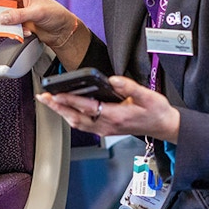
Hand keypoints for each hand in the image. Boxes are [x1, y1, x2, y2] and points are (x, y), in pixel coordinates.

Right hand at [0, 0, 81, 47]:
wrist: (61, 29)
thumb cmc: (54, 13)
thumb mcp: (37, 13)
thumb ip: (18, 15)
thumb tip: (1, 18)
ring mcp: (12, 9)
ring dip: (1, 23)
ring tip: (11, 26)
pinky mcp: (13, 21)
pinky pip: (4, 26)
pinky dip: (10, 30)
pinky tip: (24, 31)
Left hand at [37, 75, 180, 141]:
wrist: (164, 127)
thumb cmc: (157, 112)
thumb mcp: (149, 96)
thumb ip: (130, 86)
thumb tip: (112, 79)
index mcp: (117, 115)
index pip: (88, 107)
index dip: (70, 100)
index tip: (56, 93)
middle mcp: (108, 125)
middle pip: (76, 117)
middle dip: (58, 107)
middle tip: (44, 97)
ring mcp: (105, 129)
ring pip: (76, 123)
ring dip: (61, 112)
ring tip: (49, 102)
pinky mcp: (105, 130)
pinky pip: (82, 125)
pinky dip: (70, 117)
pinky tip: (64, 110)